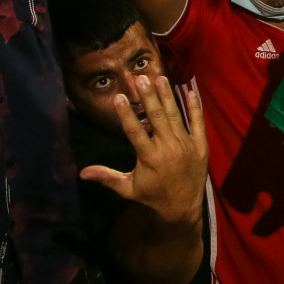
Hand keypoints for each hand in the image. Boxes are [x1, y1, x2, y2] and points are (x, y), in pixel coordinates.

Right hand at [78, 75, 207, 226]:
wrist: (183, 206)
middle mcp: (169, 148)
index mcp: (150, 157)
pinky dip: (195, 107)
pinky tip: (190, 91)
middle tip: (140, 78)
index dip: (126, 114)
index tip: (119, 97)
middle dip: (148, 96)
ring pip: (175, 116)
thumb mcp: (128, 188)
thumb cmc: (153, 195)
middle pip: (157, 117)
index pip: (135, 131)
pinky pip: (198, 123)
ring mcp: (186, 145)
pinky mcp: (201, 146)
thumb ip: (107, 177)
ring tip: (159, 77)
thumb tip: (82, 173)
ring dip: (167, 96)